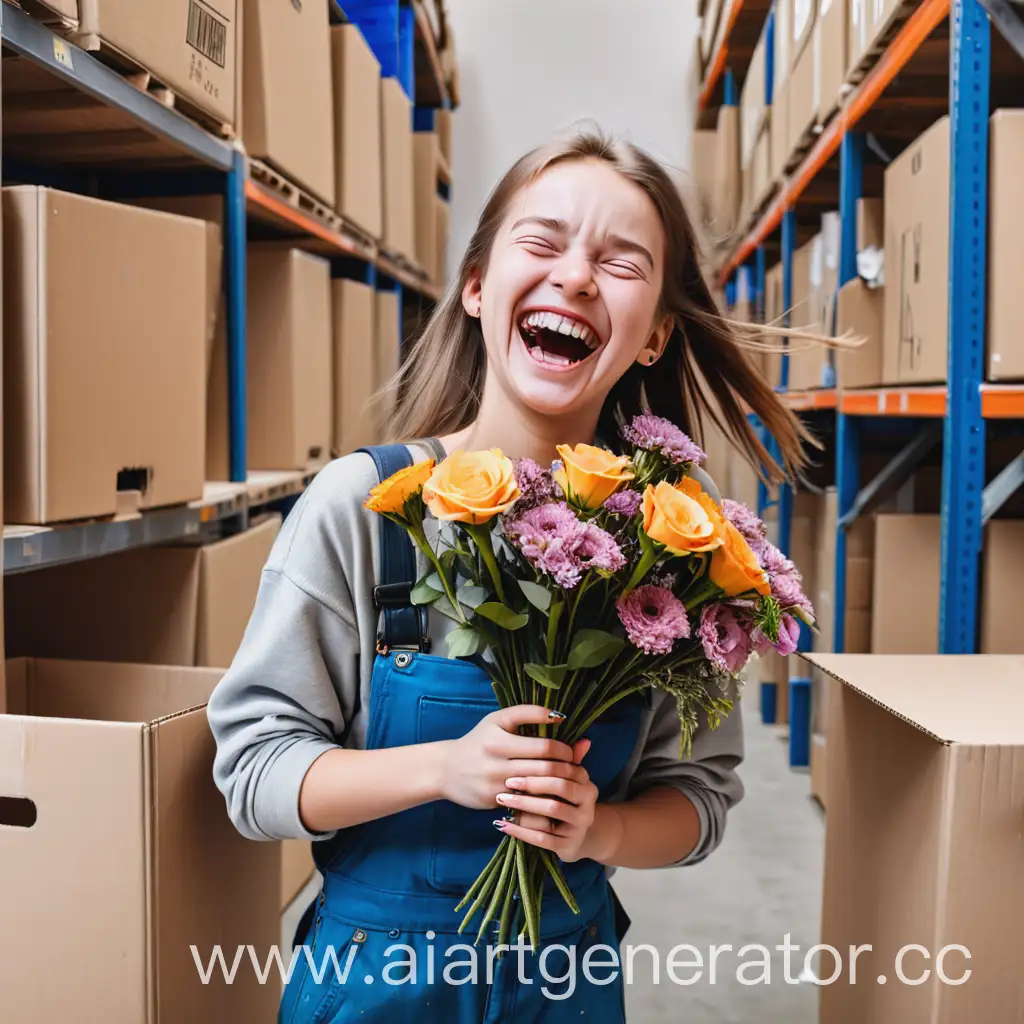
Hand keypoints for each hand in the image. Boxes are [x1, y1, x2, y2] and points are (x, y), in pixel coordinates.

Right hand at [437, 704, 580, 810]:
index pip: (543, 747)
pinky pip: (525, 803)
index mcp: (498, 740)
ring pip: (538, 789)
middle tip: (575, 768)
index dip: (564, 750)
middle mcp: (496, 764)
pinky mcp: (493, 802)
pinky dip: (542, 800)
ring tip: (568, 781)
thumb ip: (529, 714)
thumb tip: (559, 716)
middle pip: (544, 770)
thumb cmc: (479, 740)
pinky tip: (551, 796)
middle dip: (566, 769)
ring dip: (557, 786)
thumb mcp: (498, 720)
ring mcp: (495, 786)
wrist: (446, 769)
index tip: (570, 750)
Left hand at [493, 738, 600, 862]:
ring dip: (525, 805)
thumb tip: (559, 723)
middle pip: (560, 788)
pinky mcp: (567, 846)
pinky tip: (503, 824)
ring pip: (552, 811)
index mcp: (586, 783)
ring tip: (503, 800)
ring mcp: (579, 826)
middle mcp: (588, 804)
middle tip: (508, 780)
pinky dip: (521, 831)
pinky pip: (542, 838)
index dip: (542, 763)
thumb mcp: (564, 780)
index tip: (516, 759)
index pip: (566, 768)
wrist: (576, 837)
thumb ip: (560, 757)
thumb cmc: (563, 801)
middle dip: (532, 784)